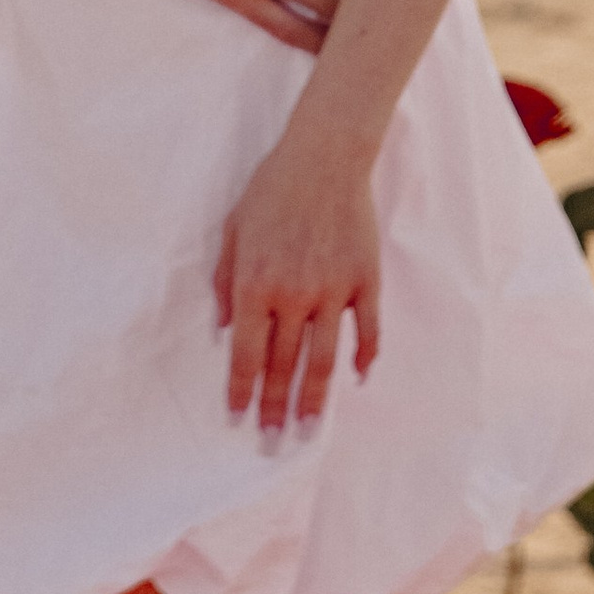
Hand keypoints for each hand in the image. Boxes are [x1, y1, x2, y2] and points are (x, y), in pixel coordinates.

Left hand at [214, 125, 380, 432]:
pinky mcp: (365, 281)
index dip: (243, 390)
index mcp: (256, 284)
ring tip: (309, 427)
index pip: (248, 354)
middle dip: (276, 405)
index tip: (240, 416)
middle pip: (284, 364)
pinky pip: (368, 330)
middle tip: (274, 437)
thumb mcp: (233, 229)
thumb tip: (227, 328)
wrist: (325, 156)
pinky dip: (365, 356)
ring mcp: (334, 291)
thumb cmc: (272, 189)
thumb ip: (225, 280)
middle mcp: (294, 296)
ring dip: (315, 397)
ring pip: (324, 359)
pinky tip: (359, 377)